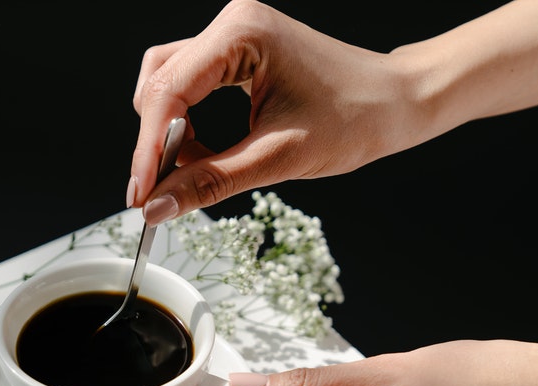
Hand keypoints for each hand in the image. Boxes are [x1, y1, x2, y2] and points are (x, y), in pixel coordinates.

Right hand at [128, 0, 537, 224]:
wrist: (397, 105)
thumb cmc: (355, 120)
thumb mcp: (277, 158)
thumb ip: (209, 183)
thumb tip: (156, 208)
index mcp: (241, 34)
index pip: (169, 92)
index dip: (148, 149)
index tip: (140, 194)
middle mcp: (231, 25)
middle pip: (160, 84)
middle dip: (158, 142)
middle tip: (159, 191)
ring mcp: (234, 37)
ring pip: (169, 85)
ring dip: (172, 133)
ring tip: (193, 170)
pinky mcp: (238, 54)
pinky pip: (191, 88)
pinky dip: (190, 125)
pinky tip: (209, 152)